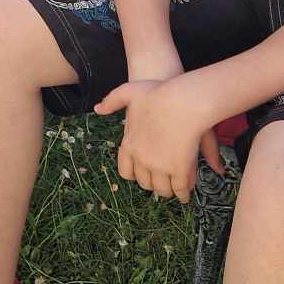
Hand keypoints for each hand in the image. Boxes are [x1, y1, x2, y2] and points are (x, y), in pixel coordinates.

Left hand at [93, 77, 222, 202]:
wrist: (183, 100)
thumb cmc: (159, 94)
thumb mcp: (129, 91)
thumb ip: (112, 101)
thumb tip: (97, 109)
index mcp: (129, 145)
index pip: (125, 171)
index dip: (135, 174)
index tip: (144, 172)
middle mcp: (141, 160)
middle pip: (145, 183)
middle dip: (153, 183)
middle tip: (161, 180)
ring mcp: (160, 167)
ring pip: (162, 189)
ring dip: (168, 190)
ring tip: (175, 187)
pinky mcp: (180, 170)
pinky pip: (180, 189)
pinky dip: (183, 192)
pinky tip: (186, 190)